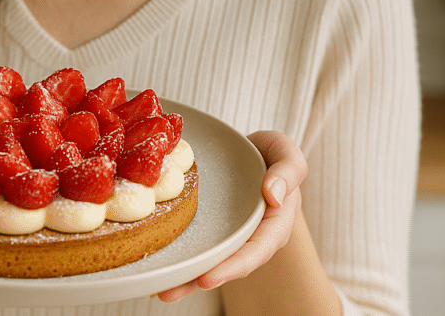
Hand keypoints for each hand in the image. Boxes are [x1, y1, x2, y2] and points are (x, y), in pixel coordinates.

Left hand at [156, 130, 306, 302]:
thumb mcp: (286, 152)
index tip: (207, 279)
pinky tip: (156, 269)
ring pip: (208, 261)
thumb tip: (274, 196)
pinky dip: (178, 257)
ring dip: (183, 278)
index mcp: (274, 223)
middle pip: (226, 264)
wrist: (254, 153)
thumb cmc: (272, 154)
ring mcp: (229, 236)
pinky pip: (196, 245)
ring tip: (156, 291)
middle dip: (198, 280)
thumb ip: (288, 171)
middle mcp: (251, 237)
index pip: (256, 250)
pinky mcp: (212, 230)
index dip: (232, 267)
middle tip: (168, 292)